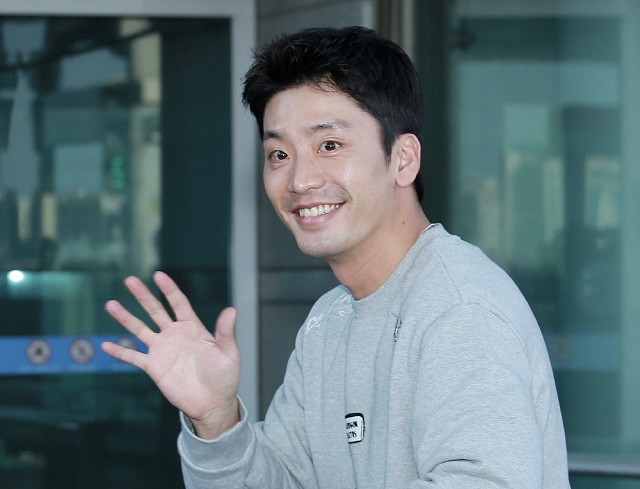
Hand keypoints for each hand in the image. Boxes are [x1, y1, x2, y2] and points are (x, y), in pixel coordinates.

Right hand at [101, 271, 239, 438]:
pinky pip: (134, 357)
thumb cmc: (224, 377)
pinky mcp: (154, 367)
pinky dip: (120, 352)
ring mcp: (163, 350)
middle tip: (130, 280)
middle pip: (156, 311)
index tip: (158, 275)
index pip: (179, 303)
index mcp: (193, 328)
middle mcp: (175, 335)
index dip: (169, 289)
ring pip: (140, 330)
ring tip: (111, 304)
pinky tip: (106, 345)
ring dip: (126, 318)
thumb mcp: (229, 353)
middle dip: (143, 296)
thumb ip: (226, 332)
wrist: (213, 403)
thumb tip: (232, 309)